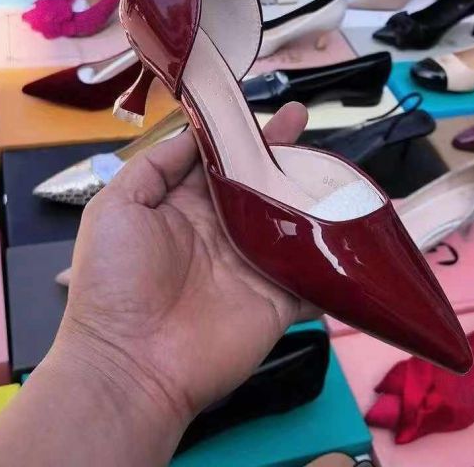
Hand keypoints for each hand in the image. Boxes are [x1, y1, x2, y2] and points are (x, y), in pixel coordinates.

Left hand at [54, 102, 310, 434]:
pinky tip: (359, 228)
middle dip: (281, 151)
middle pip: (259, 183)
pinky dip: (337, 257)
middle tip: (303, 118)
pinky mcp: (278, 298)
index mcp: (185, 207)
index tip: (257, 109)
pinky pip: (313, 272)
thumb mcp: (116, 207)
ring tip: (336, 161)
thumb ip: (154, 167)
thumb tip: (193, 135)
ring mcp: (253, 264)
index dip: (238, 136)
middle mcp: (223, 229)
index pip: (219, 162)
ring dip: (313, 193)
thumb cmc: (115, 281)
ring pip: (291, 220)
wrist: (131, 364)